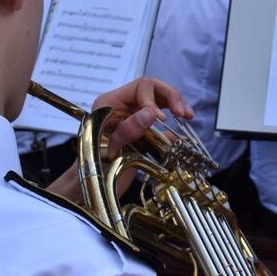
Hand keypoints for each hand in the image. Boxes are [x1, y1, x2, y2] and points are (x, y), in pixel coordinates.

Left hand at [46, 76, 192, 199]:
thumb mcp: (108, 147)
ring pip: (159, 100)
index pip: (141, 87)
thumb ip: (128, 129)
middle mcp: (122, 105)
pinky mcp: (142, 130)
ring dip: (176, 105)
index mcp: (110, 103)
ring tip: (188, 116)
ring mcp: (133, 116)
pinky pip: (160, 120)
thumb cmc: (93, 167)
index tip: (162, 120)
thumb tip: (152, 112)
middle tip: (184, 113)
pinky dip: (173, 124)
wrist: (88, 188)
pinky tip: (181, 133)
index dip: (155, 100)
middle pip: (153, 88)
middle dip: (172, 97)